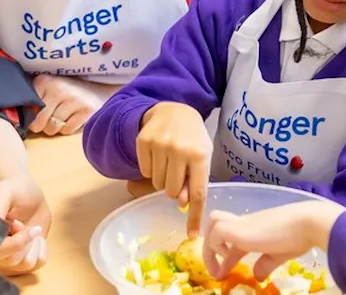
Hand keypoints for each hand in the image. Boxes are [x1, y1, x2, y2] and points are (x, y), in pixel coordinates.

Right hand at [0, 175, 52, 274]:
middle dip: (23, 238)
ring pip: (26, 263)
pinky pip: (39, 262)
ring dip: (32, 242)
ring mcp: (9, 258)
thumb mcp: (3, 193)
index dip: (13, 240)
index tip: (17, 222)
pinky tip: (35, 235)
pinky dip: (42, 247)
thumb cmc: (12, 191)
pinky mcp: (25, 258)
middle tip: (19, 222)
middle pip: (13, 260)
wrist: (27, 193)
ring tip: (26, 227)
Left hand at [28, 75, 103, 135]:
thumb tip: (13, 119)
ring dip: (55, 128)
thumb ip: (30, 101)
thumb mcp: (45, 90)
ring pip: (52, 128)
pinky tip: (72, 118)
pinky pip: (67, 130)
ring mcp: (73, 98)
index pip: (27, 109)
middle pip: (39, 122)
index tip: (36, 115)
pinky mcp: (86, 110)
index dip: (30, 117)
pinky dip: (68, 129)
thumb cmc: (63, 93)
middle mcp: (57, 88)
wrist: (94, 89)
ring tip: (61, 117)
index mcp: (43, 81)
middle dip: (42, 126)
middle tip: (49, 119)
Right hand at [136, 102, 211, 237]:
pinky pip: (144, 172)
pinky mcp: (143, 141)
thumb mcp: (202, 157)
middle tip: (177, 174)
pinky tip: (158, 156)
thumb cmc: (193, 138)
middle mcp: (180, 150)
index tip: (192, 234)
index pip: (198, 192)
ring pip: (157, 184)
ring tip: (169, 163)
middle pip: (172, 191)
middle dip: (174, 189)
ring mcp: (160, 144)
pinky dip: (151, 170)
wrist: (174, 110)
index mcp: (200, 155)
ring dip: (162, 180)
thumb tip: (181, 203)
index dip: (194, 216)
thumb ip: (195, 180)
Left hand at [203, 200, 344, 280]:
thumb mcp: (280, 255)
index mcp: (254, 228)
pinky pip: (217, 231)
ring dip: (211, 243)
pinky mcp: (238, 228)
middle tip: (216, 270)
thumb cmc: (298, 237)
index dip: (224, 257)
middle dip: (211, 246)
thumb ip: (266, 264)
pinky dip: (217, 246)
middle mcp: (245, 223)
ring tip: (219, 264)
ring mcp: (241, 223)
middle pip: (216, 222)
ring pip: (213, 221)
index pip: (232, 239)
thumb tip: (257, 277)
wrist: (307, 224)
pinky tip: (229, 257)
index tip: (222, 273)